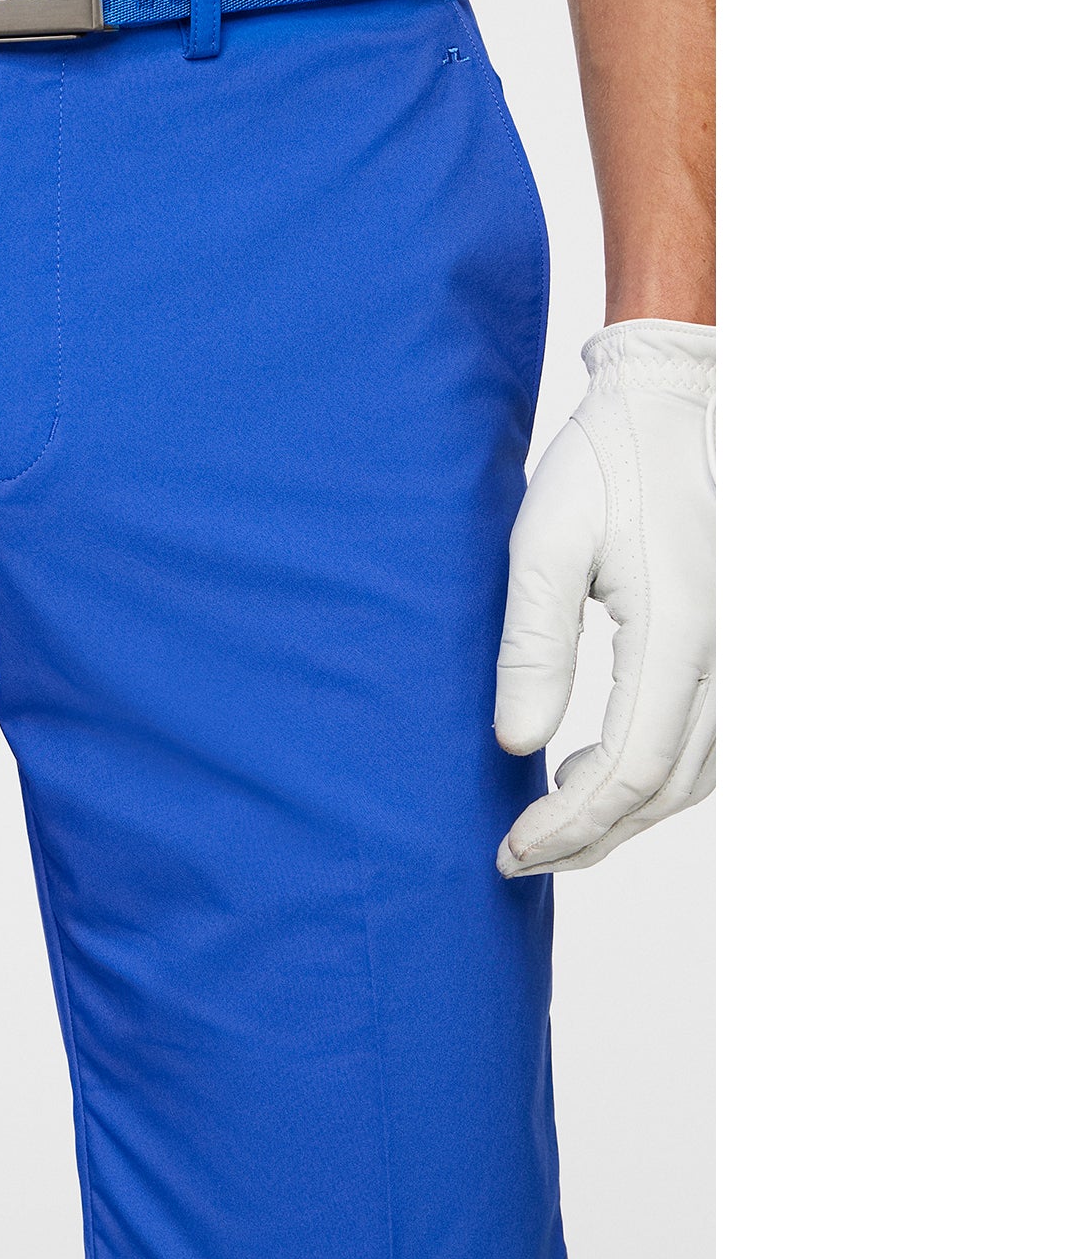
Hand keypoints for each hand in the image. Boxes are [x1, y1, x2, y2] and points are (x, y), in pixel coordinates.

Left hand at [493, 320, 714, 875]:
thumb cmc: (604, 463)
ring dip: (627, 814)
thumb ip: (533, 645)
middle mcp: (729, 652)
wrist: (676, 404)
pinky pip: (712, 739)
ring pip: (697, 772)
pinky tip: (599, 771)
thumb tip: (516, 743)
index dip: (573, 823)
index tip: (513, 847)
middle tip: (520, 855)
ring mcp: (744, 650)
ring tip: (551, 825)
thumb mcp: (543, 541)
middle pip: (668, 786)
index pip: (632, 768)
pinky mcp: (738, 643)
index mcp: (681, 631)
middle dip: (592, 835)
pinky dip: (659, 777)